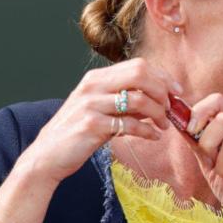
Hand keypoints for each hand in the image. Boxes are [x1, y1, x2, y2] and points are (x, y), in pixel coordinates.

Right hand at [18, 58, 181, 185]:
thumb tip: (161, 99)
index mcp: (96, 78)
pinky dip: (147, 130)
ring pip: (138, 99)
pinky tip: (153, 136)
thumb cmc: (78, 133)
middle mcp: (93, 86)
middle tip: (171, 108)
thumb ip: (128, 102)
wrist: (46, 157)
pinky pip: (129, 124)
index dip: (162, 76)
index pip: (138, 65)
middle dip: (162, 90)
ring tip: (163, 125)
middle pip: (140, 74)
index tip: (176, 91)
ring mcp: (90, 105)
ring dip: (158, 113)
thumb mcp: (102, 110)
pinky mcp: (91, 125)